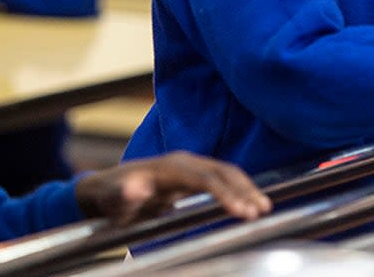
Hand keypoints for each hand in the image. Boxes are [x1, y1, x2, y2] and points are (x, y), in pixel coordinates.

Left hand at [75, 151, 271, 224]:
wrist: (109, 189)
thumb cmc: (111, 195)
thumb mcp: (112, 198)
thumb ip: (123, 195)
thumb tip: (134, 189)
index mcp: (171, 167)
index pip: (206, 179)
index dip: (226, 194)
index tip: (242, 211)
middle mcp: (186, 163)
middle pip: (224, 172)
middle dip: (245, 189)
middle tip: (262, 210)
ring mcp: (192, 168)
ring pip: (228, 174)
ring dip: (247, 189)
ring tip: (264, 208)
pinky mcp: (195, 177)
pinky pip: (224, 180)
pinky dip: (240, 190)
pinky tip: (251, 203)